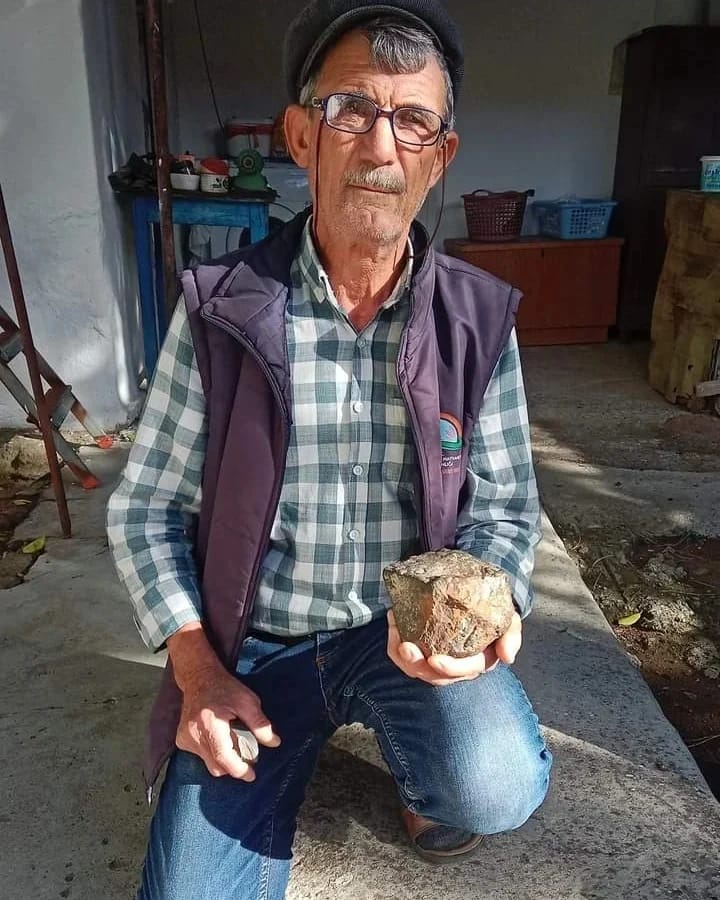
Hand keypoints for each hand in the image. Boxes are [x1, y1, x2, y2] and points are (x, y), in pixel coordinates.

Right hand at [168, 624, 279, 779]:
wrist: (198, 677)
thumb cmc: (224, 687)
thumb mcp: (247, 701)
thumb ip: (260, 723)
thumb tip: (275, 742)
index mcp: (211, 724)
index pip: (223, 757)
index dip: (239, 770)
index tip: (252, 775)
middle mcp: (194, 734)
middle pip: (216, 766)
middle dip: (234, 765)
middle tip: (247, 754)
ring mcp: (185, 738)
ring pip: (208, 763)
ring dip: (223, 759)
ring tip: (232, 740)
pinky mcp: (181, 740)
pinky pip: (200, 756)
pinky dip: (212, 753)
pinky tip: (219, 737)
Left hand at [386, 609, 521, 685]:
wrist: (479, 599)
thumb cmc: (495, 613)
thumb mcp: (509, 621)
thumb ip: (511, 635)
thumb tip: (507, 657)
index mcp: (476, 662)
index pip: (464, 670)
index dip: (449, 669)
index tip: (435, 660)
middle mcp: (454, 666)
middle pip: (433, 675)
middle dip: (417, 665)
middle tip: (407, 648)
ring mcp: (435, 659)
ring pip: (414, 667)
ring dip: (401, 655)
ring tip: (395, 634)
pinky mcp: (420, 648)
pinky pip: (402, 653)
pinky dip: (393, 640)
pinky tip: (393, 618)